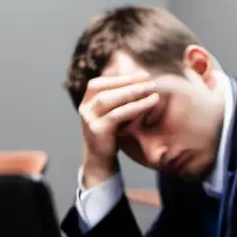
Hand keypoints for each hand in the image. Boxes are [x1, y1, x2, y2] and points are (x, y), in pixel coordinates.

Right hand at [78, 72, 158, 187]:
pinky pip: (116, 115)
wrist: (100, 160)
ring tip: (152, 90)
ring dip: (132, 92)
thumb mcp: (111, 114)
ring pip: (108, 99)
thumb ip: (118, 99)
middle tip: (150, 80)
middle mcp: (85, 109)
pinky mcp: (97, 131)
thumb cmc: (110, 134)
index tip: (142, 76)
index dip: (120, 78)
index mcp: (86, 102)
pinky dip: (134, 107)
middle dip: (128, 83)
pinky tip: (148, 104)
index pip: (99, 83)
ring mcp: (89, 121)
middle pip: (105, 89)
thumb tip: (139, 80)